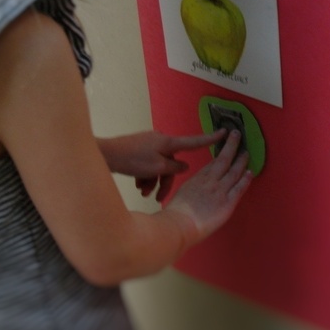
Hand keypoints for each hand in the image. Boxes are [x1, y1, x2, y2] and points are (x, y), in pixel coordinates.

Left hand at [97, 130, 226, 201]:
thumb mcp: (157, 168)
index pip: (194, 141)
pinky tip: (137, 185)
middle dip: (165, 181)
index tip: (225, 132)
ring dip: (153, 181)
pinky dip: (145, 176)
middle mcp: (160, 141)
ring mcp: (148, 145)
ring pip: (159, 167)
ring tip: (143, 192)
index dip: (211, 139)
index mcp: (168, 143)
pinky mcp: (138, 151)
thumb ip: (174, 168)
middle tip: (157, 197)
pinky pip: (148, 165)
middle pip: (171, 163)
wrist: (104, 154)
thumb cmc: (131, 160)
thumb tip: (184, 166)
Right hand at [165, 129, 253, 243]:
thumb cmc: (176, 212)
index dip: (221, 152)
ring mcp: (220, 191)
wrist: (180, 224)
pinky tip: (250, 172)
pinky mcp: (228, 203)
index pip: (213, 162)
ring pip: (234, 172)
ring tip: (246, 152)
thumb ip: (193, 186)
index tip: (226, 144)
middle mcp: (211, 181)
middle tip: (237, 134)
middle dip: (231, 146)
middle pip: (224, 160)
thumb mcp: (182, 192)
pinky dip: (246, 180)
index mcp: (198, 178)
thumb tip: (198, 186)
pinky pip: (239, 189)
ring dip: (241, 161)